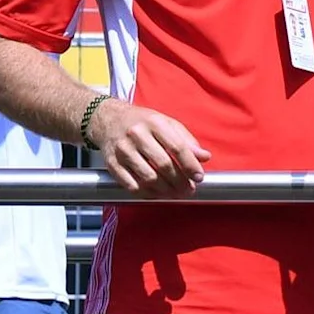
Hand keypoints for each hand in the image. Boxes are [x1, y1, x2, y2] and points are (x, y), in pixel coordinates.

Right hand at [94, 101, 210, 195]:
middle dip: (180, 181)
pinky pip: (131, 185)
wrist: (108, 119)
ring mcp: (122, 150)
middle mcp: (136, 135)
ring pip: (148, 177)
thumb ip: (186, 140)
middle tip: (189, 189)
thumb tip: (205, 157)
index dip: (190, 165)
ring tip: (176, 193)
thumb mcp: (167, 123)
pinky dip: (146, 193)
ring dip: (165, 190)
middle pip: (163, 165)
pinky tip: (157, 194)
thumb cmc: (143, 122)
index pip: (177, 147)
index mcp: (154, 123)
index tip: (199, 177)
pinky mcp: (111, 163)